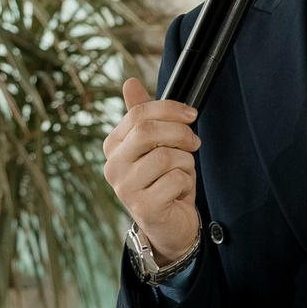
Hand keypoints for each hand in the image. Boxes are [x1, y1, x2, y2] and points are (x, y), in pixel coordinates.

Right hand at [103, 76, 201, 266]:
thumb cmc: (163, 181)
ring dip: (186, 163)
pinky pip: (175, 179)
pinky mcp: (143, 206)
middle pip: (148, 131)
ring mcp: (125, 188)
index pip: (138, 114)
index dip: (169, 109)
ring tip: (182, 174)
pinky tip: (179, 192)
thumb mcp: (155, 145)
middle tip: (193, 143)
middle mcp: (113, 166)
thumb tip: (129, 82)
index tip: (191, 115)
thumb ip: (143, 115)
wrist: (169, 225)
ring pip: (166, 156)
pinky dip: (186, 183)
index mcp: (113, 146)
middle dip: (180, 133)